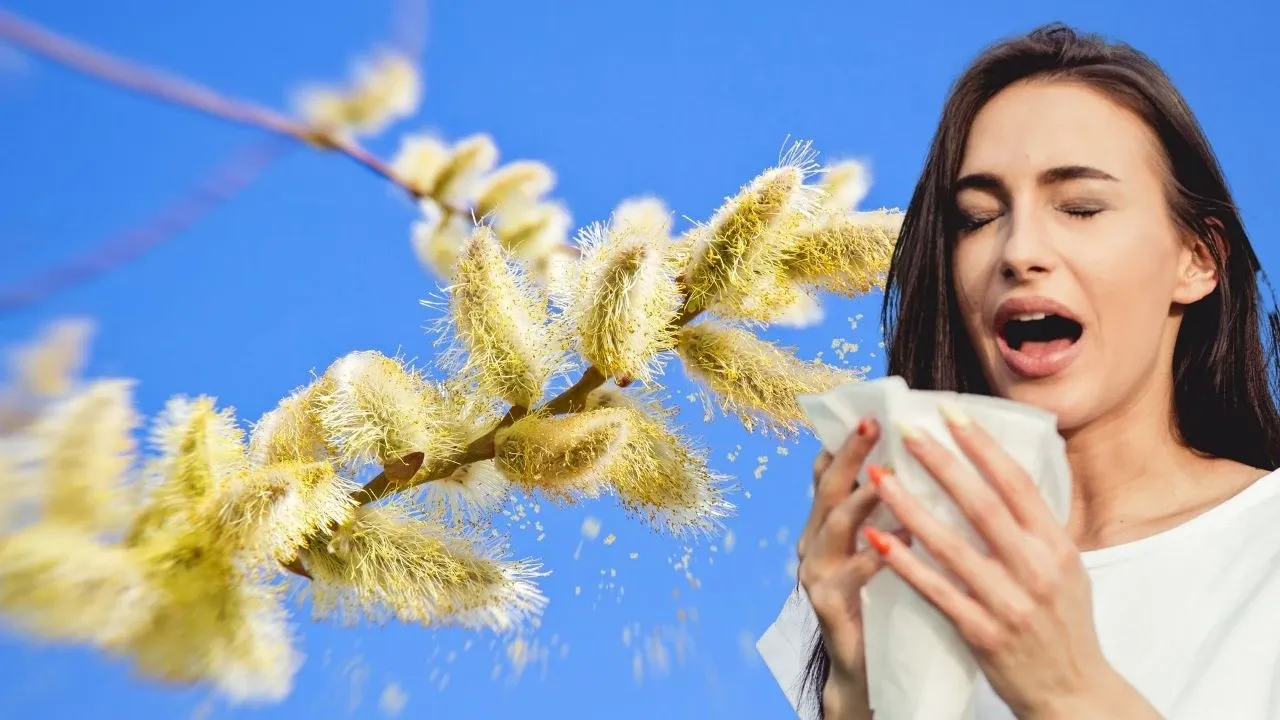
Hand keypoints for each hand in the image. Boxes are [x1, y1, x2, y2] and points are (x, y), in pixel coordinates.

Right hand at [796, 418, 908, 719]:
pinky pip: (849, 576)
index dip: (847, 439)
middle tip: (872, 425)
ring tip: (885, 478)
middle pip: (828, 487)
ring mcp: (817, 572)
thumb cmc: (889, 600)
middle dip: (850, 454)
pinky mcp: (828, 605)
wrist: (874, 671)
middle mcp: (816, 540)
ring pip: (832, 526)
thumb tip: (932, 456)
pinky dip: (875, 556)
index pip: (831, 470)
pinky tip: (901, 541)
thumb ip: (896, 507)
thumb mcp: (887, 545)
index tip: (872, 408)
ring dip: (858, 499)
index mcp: (832, 522)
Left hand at [861, 404, 1159, 718]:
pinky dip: (905, 564)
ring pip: (950, 544)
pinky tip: (878, 540)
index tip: (949, 412)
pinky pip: (935, 591)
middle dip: (940, 463)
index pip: (1017, 482)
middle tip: (904, 432)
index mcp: (1057, 546)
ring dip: (909, 507)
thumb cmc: (1064, 625)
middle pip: (981, 504)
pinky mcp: (981, 633)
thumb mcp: (1067, 568)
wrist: (1073, 695)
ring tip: (878, 477)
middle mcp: (1036, 569)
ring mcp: (1008, 602)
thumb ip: (1037, 525)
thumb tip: (1006, 472)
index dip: (981, 445)